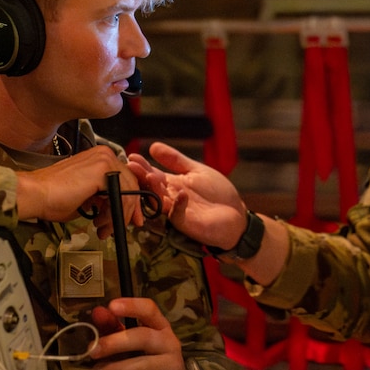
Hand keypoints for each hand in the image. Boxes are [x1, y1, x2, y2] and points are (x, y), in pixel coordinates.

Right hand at [15, 147, 143, 235]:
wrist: (37, 194)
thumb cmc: (53, 197)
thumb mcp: (87, 198)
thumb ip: (104, 198)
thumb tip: (116, 209)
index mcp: (100, 159)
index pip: (125, 179)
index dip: (129, 202)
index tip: (128, 219)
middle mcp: (105, 154)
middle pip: (131, 184)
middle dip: (128, 210)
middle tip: (121, 228)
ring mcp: (105, 159)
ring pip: (128, 191)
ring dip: (118, 215)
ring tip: (103, 229)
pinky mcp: (103, 169)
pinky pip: (122, 194)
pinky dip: (115, 212)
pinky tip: (101, 222)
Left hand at [88, 299, 194, 369]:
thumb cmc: (147, 358)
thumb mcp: (132, 340)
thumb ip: (113, 326)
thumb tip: (97, 312)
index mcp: (160, 326)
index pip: (149, 310)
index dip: (131, 306)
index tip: (111, 306)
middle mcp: (169, 343)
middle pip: (143, 337)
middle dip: (114, 343)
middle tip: (92, 351)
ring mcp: (170, 366)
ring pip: (141, 365)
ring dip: (113, 369)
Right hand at [127, 142, 246, 249]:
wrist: (236, 216)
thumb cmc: (218, 193)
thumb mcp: (197, 171)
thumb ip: (176, 160)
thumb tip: (153, 146)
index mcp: (172, 184)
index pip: (152, 174)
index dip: (142, 166)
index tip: (132, 156)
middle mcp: (170, 198)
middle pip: (151, 187)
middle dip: (141, 176)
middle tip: (132, 165)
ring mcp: (176, 211)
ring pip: (159, 201)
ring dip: (154, 189)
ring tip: (150, 175)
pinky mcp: (186, 223)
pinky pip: (176, 215)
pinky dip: (178, 204)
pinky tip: (181, 193)